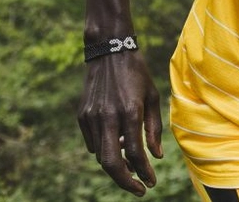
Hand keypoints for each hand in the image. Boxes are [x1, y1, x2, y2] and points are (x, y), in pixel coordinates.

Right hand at [78, 51, 163, 195]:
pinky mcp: (82, 115)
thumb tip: (156, 156)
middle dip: (126, 181)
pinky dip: (105, 150)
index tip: (151, 183)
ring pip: (101, 156)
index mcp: (130, 112)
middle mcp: (108, 117)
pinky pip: (93, 143)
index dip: (144, 172)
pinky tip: (117, 144)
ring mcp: (92, 117)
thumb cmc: (136, 73)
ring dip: (117, 166)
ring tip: (132, 166)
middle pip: (112, 163)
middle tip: (139, 189)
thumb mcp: (152, 98)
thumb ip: (154, 129)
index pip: (136, 154)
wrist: (109, 51)